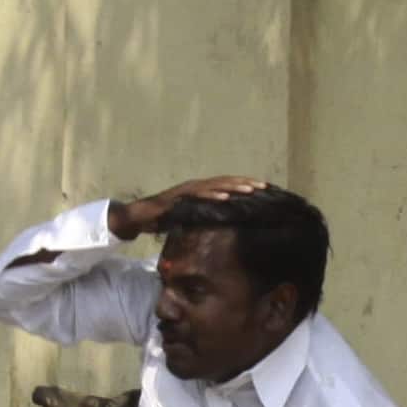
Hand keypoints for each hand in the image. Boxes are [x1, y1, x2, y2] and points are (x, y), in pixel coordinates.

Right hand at [109, 175, 269, 239]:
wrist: (140, 216)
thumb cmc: (166, 218)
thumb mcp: (190, 219)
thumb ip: (205, 218)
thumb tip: (223, 225)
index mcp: (201, 190)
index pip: (227, 185)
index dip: (244, 185)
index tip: (264, 188)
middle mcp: (196, 186)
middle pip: (225, 182)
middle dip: (245, 183)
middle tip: (265, 186)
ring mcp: (188, 190)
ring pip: (215, 186)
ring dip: (233, 187)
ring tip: (250, 190)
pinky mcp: (180, 197)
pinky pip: (199, 195)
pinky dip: (212, 195)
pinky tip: (225, 198)